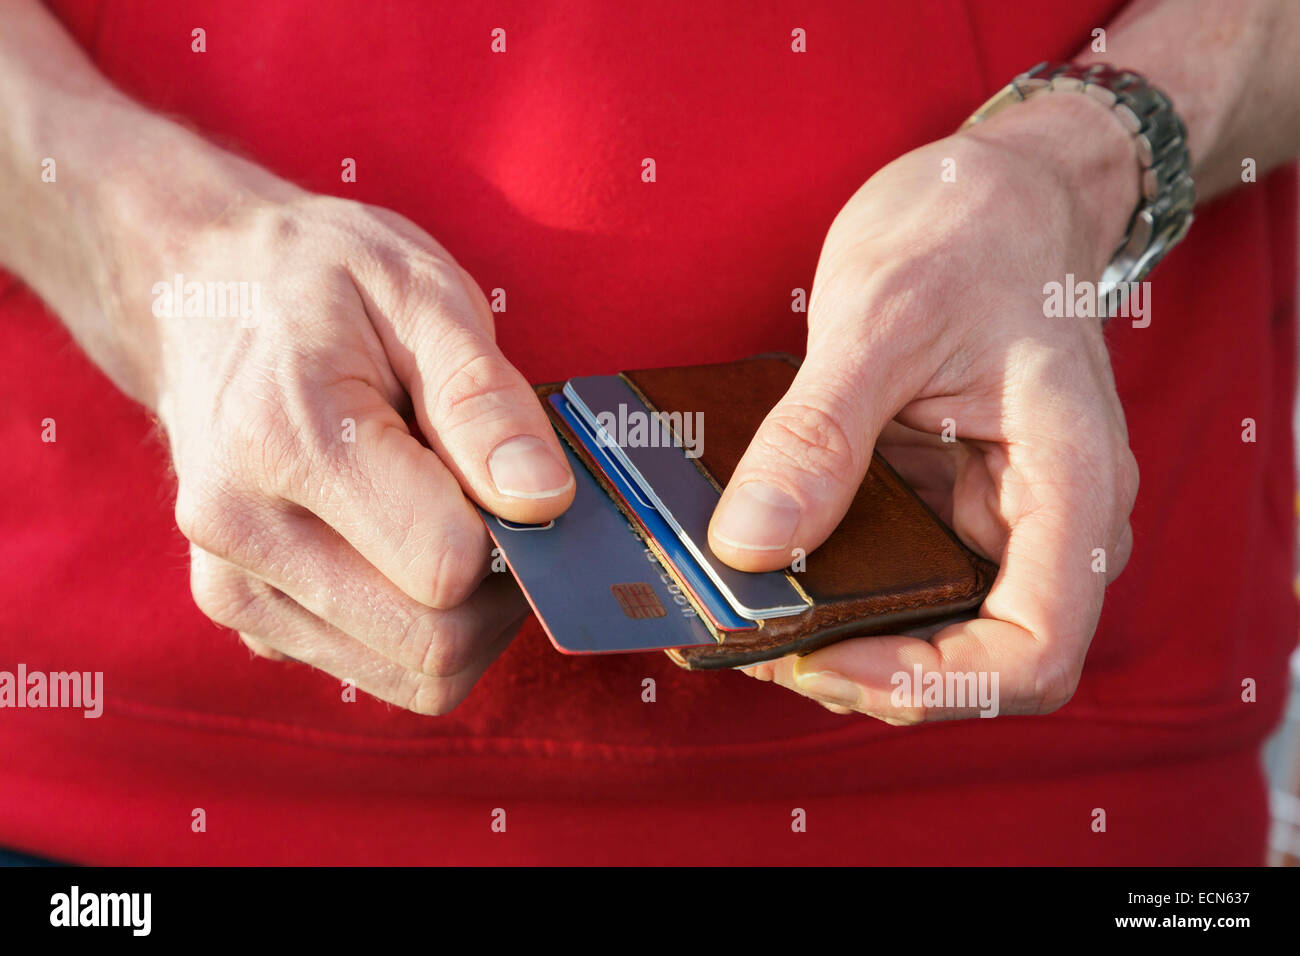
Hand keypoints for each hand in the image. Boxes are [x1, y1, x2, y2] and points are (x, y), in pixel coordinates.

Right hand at [116, 174, 574, 713]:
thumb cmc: (322, 284)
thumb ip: (484, 402)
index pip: (446, 566)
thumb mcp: (420, 294)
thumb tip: (544, 503)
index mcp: (283, 443)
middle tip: (500, 501)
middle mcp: (241, 534)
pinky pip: (381, 670)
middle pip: (434, 643)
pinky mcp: (251, 621)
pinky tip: (407, 539)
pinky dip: (424, 622)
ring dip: (471, 614)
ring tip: (454, 514)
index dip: (513, 531)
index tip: (514, 473)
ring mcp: (235, 588)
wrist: (203, 295)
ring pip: (416, 675)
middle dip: (501, 588)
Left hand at [708, 92, 1141, 721]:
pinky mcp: (949, 503)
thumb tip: (748, 547)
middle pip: (971, 661)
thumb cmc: (968, 231)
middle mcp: (1049, 524)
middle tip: (745, 637)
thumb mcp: (882, 314)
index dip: (929, 682)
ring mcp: (998, 518)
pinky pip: (895, 573)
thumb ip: (819, 433)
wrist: (997, 188)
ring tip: (735, 608)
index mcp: (1071, 486)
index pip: (1034, 654)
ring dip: (836, 635)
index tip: (820, 653)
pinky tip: (759, 562)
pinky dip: (829, 584)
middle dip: (860, 668)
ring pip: (928, 629)